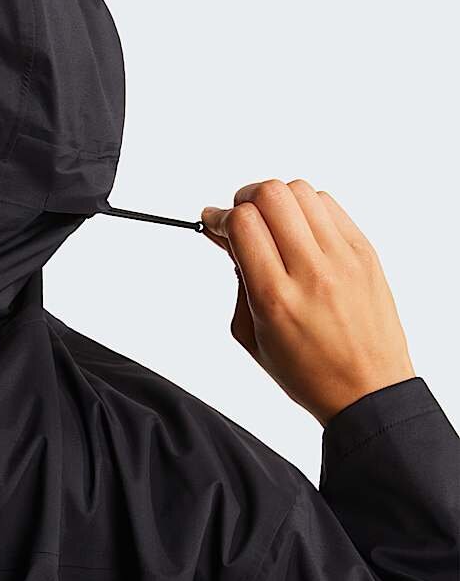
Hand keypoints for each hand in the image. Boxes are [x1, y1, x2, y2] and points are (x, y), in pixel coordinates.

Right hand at [200, 179, 415, 426]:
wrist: (367, 390)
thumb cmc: (307, 371)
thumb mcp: (252, 334)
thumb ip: (238, 281)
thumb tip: (229, 237)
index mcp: (275, 297)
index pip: (243, 224)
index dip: (219, 216)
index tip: (213, 222)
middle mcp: (311, 272)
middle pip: (271, 194)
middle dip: (244, 198)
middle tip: (240, 218)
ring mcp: (343, 258)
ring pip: (300, 191)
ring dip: (276, 200)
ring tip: (271, 222)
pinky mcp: (365, 252)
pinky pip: (329, 205)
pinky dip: (305, 207)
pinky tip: (298, 230)